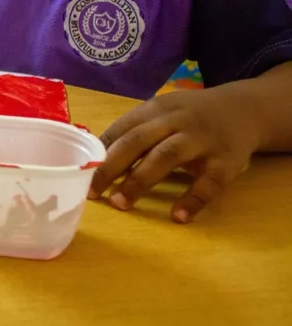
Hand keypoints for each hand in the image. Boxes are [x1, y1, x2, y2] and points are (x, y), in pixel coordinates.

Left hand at [88, 83, 262, 222]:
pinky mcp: (226, 161)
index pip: (120, 130)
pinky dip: (193, 200)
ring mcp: (201, 140)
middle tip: (93, 193)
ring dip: (140, 181)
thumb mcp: (161, 114)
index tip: (80, 174)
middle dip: (111, 168)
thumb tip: (94, 158)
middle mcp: (175, 122)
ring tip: (120, 204)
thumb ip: (134, 132)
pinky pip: (209, 183)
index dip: (99, 153)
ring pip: (166, 157)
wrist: (244, 109)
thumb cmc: (190, 116)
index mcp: (154, 110)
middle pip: (137, 142)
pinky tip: (177, 217)